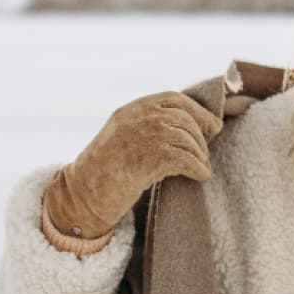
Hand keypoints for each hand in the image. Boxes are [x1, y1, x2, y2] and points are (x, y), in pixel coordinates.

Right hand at [42, 91, 222, 240]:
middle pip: (185, 119)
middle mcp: (138, 117)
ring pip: (188, 139)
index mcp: (131, 109)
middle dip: (201, 137)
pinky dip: (199, 169)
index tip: (211, 125)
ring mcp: (144, 136)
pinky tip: (202, 176)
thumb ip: (147, 127)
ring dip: (201, 155)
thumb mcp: (122, 137)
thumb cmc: (103, 172)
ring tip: (202, 167)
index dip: (197, 111)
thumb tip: (187, 129)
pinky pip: (186, 159)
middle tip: (206, 153)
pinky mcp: (150, 158)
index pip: (173, 99)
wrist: (82, 193)